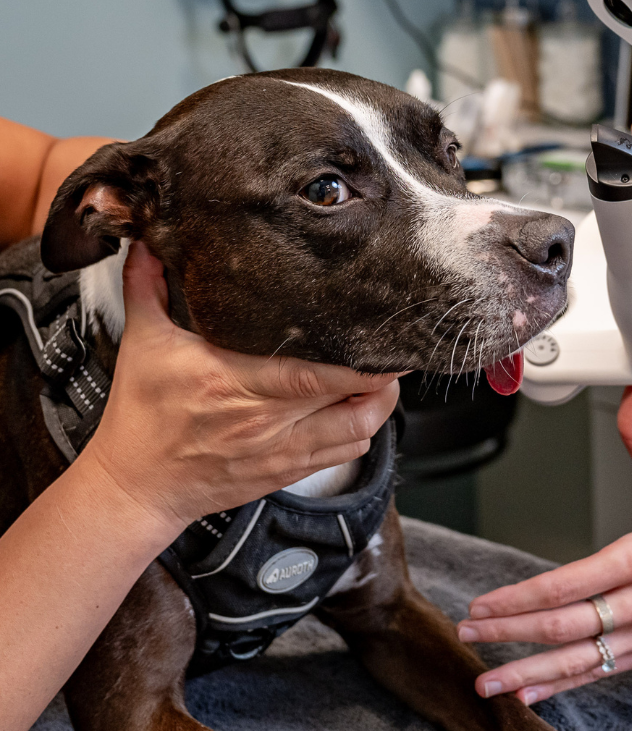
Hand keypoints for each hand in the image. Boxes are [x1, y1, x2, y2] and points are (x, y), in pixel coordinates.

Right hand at [81, 242, 402, 533]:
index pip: (313, 375)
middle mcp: (264, 421)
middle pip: (351, 403)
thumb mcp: (142, 345)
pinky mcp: (286, 472)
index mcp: (233, 383)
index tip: (383, 340)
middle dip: (383, 378)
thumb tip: (149, 244)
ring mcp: (280, 452)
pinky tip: (358, 409)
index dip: (359, 364)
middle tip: (396, 351)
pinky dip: (361, 431)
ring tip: (383, 379)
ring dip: (378, 406)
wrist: (136, 487)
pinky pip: (344, 455)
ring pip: (358, 433)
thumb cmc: (141, 418)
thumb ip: (147, 288)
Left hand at [457, 386, 631, 704]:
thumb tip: (630, 391)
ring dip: (529, 672)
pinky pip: (598, 673)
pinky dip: (562, 686)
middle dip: (511, 633)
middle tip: (469, 634)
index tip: (485, 604)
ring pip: (579, 660)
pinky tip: (529, 691)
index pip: (570, 584)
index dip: (522, 598)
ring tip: (489, 681)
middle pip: (565, 627)